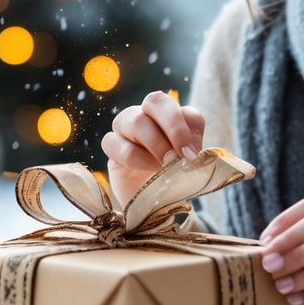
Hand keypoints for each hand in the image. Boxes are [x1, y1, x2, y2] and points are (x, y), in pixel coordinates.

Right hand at [101, 90, 205, 205]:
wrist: (154, 203)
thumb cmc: (175, 178)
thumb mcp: (191, 162)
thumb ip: (192, 148)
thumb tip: (189, 149)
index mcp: (171, 114)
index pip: (181, 107)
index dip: (185, 128)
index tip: (191, 155)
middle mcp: (146, 113)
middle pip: (155, 101)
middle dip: (173, 127)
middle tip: (180, 156)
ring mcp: (126, 126)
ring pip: (136, 121)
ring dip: (155, 146)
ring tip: (163, 168)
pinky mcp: (111, 145)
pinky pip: (114, 142)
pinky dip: (134, 159)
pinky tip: (144, 172)